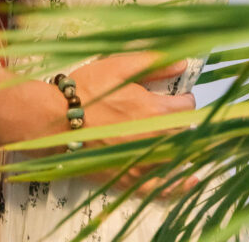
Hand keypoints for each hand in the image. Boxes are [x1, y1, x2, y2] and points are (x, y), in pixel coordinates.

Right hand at [70, 53, 196, 196]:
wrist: (57, 120)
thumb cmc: (88, 89)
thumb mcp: (120, 66)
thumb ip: (154, 63)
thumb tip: (184, 62)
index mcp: (155, 109)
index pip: (187, 106)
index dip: (185, 99)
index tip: (179, 96)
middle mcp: (155, 137)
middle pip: (184, 131)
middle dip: (182, 120)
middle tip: (171, 113)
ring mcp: (144, 161)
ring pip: (177, 155)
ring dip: (182, 145)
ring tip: (176, 136)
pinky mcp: (131, 178)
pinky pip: (163, 187)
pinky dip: (180, 185)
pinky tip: (191, 180)